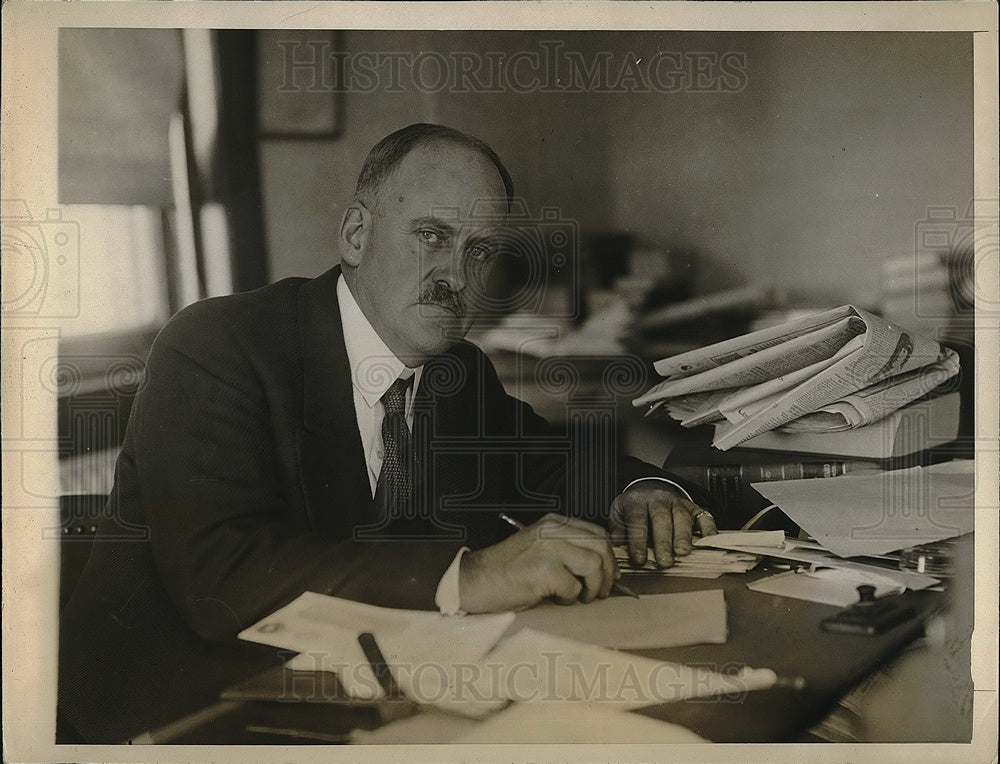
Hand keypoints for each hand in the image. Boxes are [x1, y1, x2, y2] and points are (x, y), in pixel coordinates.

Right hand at [458, 513, 618, 612]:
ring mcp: (547, 549)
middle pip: (601, 546)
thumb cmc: (507, 572)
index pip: (598, 533)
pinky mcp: (543, 570)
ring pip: (594, 565)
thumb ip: (567, 549)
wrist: (474, 582)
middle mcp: (552, 531)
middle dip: (608, 573)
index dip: (609, 558)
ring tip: (577, 597)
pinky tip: (554, 599)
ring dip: (591, 587)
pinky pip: (574, 587)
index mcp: (553, 524)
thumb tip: (604, 568)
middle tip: (601, 592)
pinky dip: (569, 598)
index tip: (609, 576)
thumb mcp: (540, 549)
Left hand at [610, 480, 717, 567]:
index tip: (639, 560)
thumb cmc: (633, 509)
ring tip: (683, 553)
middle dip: (663, 541)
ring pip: (681, 517)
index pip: (637, 520)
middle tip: (664, 562)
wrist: (649, 490)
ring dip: (683, 536)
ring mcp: (677, 503)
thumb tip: (616, 546)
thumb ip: (618, 530)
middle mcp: (658, 500)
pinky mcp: (694, 508)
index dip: (638, 541)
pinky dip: (708, 527)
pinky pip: (703, 515)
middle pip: (661, 519)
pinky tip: (709, 540)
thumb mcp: (618, 515)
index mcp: (637, 502)